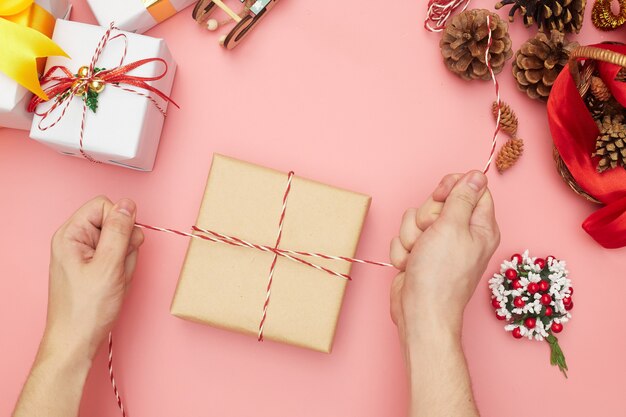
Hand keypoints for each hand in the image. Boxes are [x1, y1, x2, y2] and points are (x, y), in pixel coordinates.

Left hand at [44, 196, 143, 359]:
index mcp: (71, 235)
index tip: (122, 244)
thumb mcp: (109, 265)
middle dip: (125, 245)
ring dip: (126, 261)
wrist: (77, 341)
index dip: (120, 221)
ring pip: (121, 242)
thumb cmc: (86, 310)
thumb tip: (128, 205)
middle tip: (116, 267)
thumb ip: (120, 231)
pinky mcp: (95, 266)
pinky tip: (116, 284)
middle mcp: (76, 241)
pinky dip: (123, 270)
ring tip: (115, 280)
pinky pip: (119, 257)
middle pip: (115, 223)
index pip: (104, 206)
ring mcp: (86, 254)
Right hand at [389, 171, 499, 345]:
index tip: (440, 196)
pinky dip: (403, 251)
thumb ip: (462, 197)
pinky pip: (404, 238)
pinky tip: (410, 266)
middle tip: (430, 235)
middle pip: (438, 202)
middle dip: (425, 217)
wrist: (419, 311)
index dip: (452, 186)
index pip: (471, 187)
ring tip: (419, 255)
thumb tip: (477, 174)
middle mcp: (462, 234)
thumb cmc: (440, 275)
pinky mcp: (420, 255)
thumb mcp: (452, 227)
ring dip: (411, 236)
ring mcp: (439, 245)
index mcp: (480, 226)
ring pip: (415, 219)